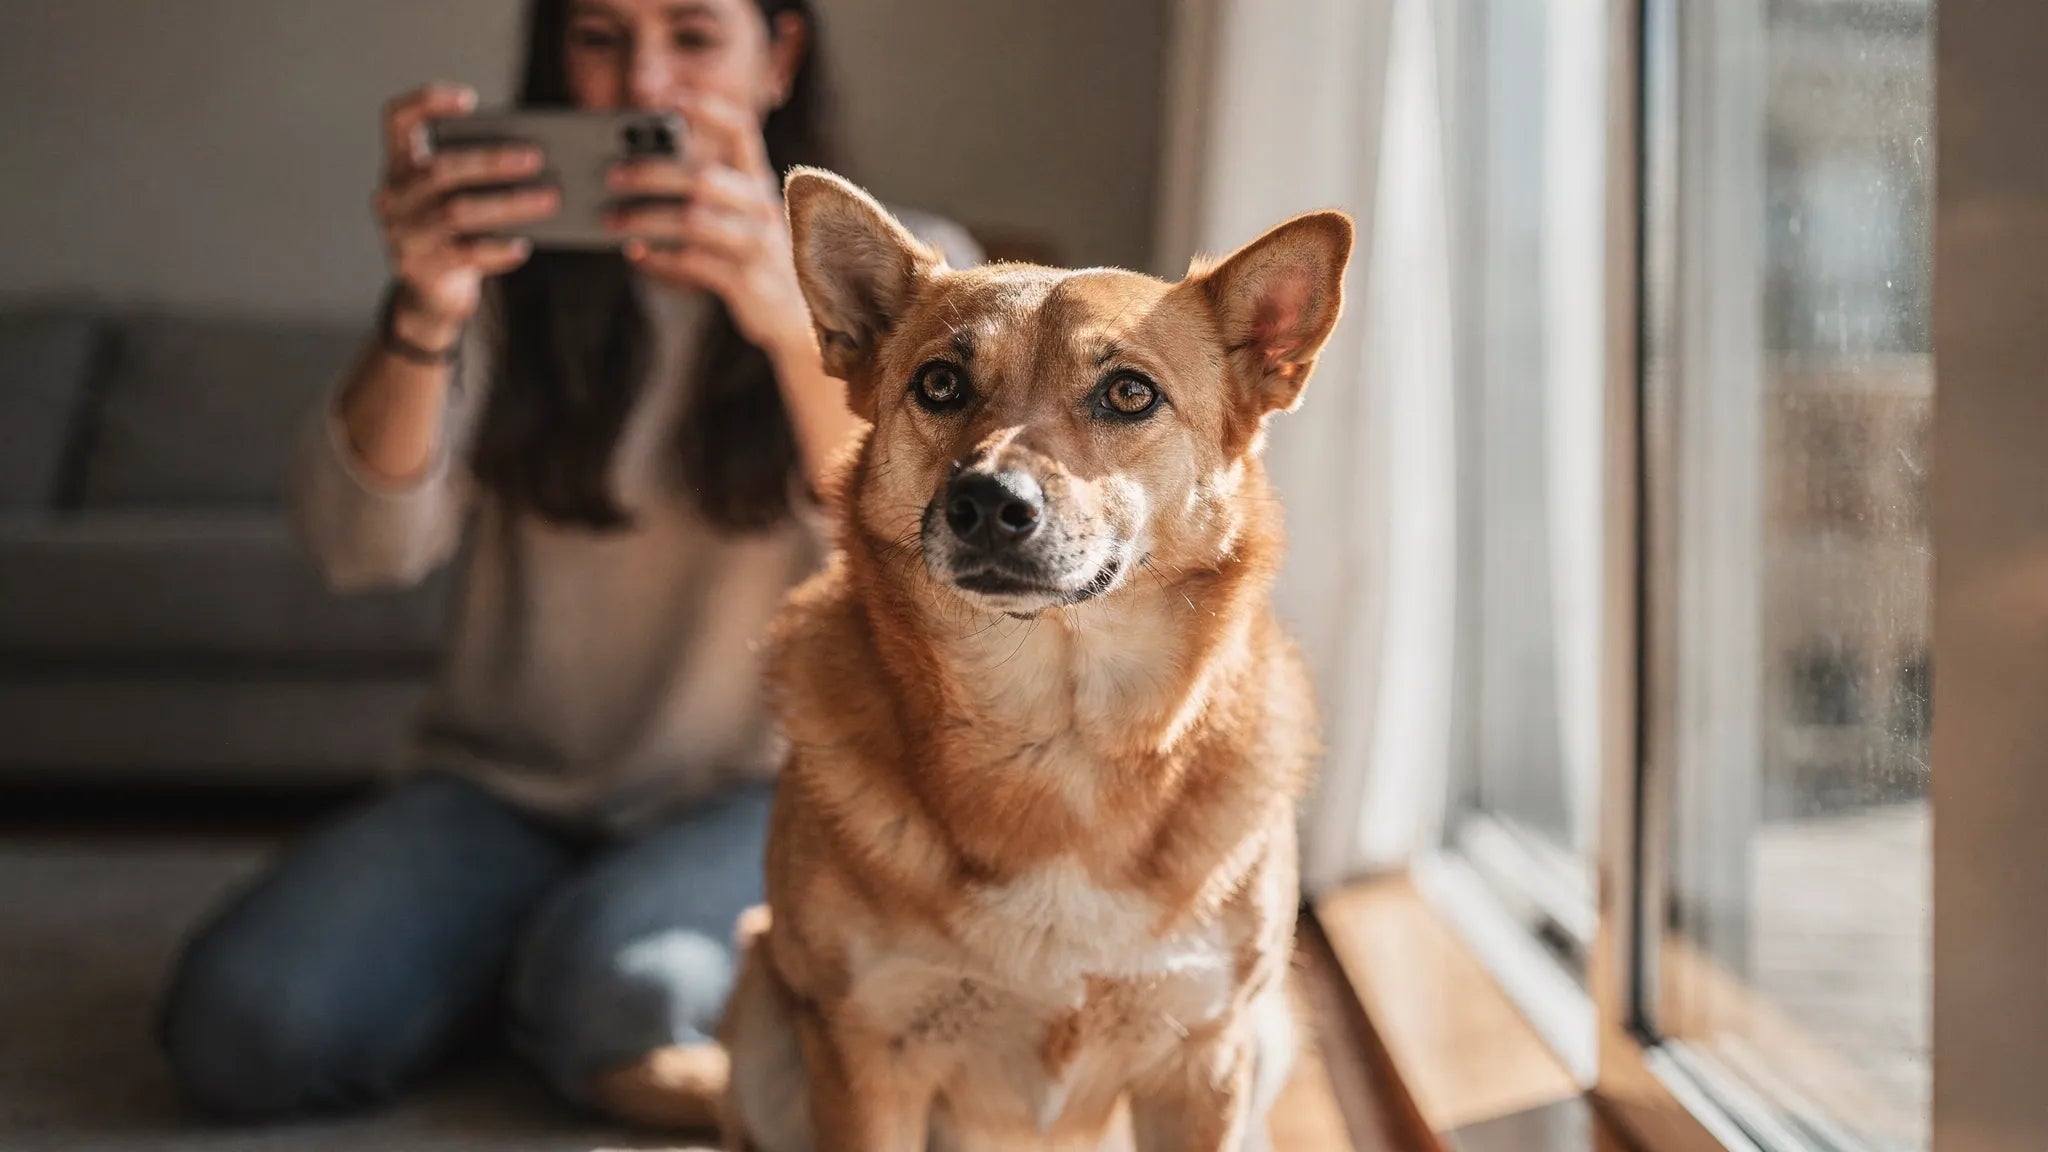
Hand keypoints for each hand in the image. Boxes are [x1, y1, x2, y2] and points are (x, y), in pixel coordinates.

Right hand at [373, 83, 558, 343]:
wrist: (431, 294)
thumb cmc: (454, 232)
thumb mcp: (454, 197)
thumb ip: (474, 175)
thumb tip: (535, 159)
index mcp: (399, 166)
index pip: (397, 119)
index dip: (426, 102)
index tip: (469, 99)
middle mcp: (393, 196)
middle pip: (440, 169)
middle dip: (491, 161)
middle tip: (537, 158)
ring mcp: (403, 234)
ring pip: (457, 212)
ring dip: (508, 204)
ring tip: (550, 199)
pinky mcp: (421, 269)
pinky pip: (465, 254)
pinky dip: (498, 249)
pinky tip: (523, 246)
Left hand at [606, 94, 814, 359]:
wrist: (799, 318)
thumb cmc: (757, 260)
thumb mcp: (740, 220)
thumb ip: (705, 197)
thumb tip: (637, 177)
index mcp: (760, 183)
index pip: (740, 131)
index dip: (708, 110)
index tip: (669, 98)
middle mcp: (762, 207)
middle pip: (702, 177)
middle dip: (651, 172)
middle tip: (611, 176)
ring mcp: (758, 244)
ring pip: (693, 221)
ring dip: (646, 219)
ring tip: (612, 222)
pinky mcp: (748, 280)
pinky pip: (694, 263)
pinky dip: (660, 258)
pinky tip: (637, 256)